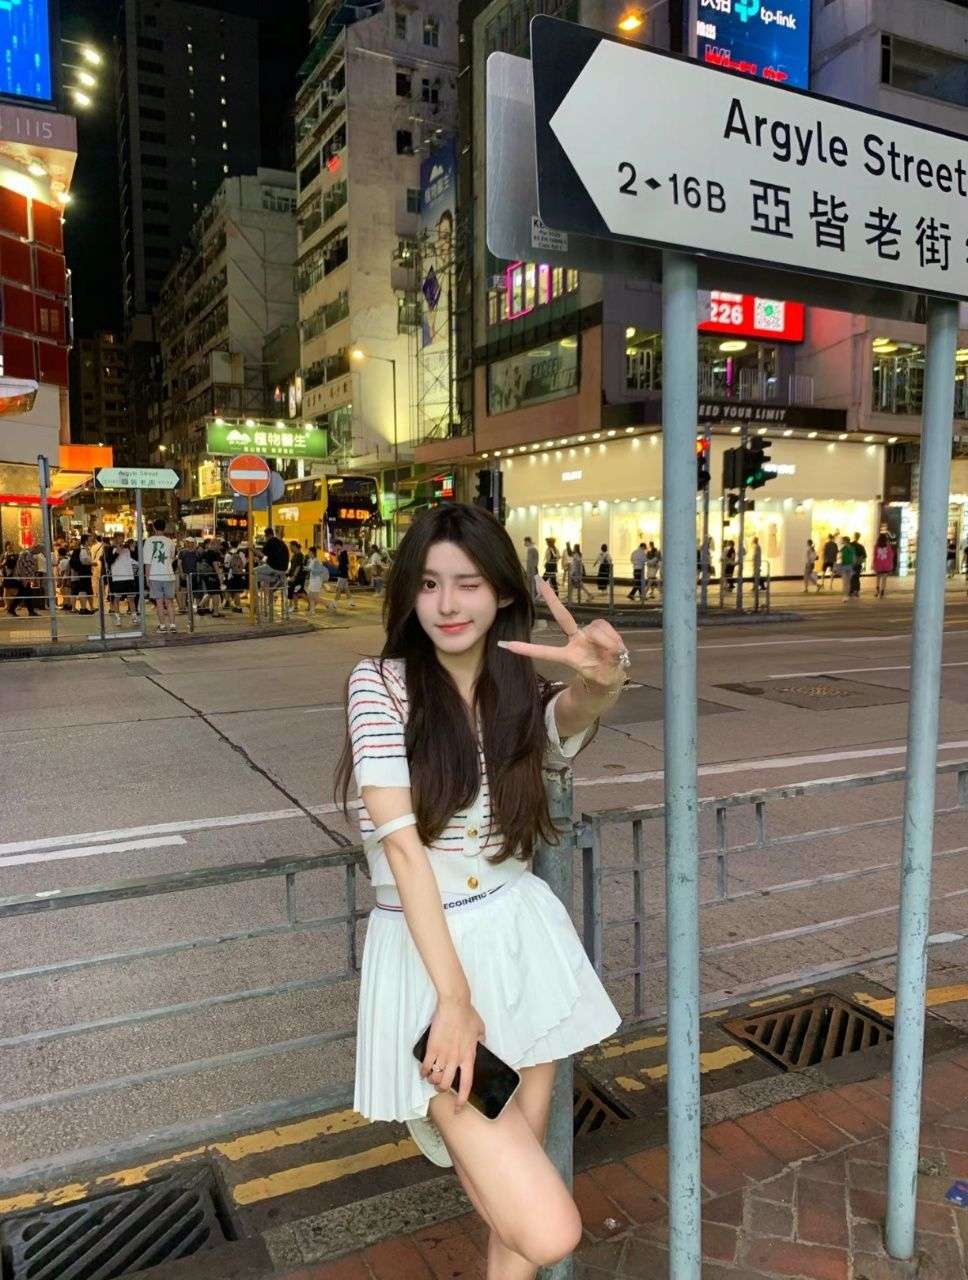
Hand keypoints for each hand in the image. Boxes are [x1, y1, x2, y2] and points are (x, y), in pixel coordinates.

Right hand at [422, 997, 485, 1110]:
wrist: (454, 1005)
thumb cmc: (468, 1015)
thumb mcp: (481, 1029)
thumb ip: (480, 1040)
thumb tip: (480, 1044)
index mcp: (469, 1056)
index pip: (467, 1083)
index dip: (462, 1099)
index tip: (458, 1108)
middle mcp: (456, 1059)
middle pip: (447, 1084)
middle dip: (442, 1089)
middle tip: (440, 1087)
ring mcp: (443, 1054)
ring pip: (435, 1077)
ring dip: (433, 1080)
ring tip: (432, 1077)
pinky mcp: (432, 1048)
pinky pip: (426, 1066)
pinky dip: (423, 1071)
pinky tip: (423, 1071)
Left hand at [498, 576, 627, 691]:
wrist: (613, 675)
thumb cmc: (602, 676)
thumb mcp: (603, 677)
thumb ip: (607, 659)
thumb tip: (609, 643)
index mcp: (569, 655)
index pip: (546, 652)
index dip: (528, 649)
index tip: (507, 645)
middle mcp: (575, 639)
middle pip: (562, 616)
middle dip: (551, 598)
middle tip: (539, 581)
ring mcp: (587, 632)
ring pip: (596, 629)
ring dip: (608, 642)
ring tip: (611, 654)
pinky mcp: (599, 627)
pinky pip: (606, 627)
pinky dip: (613, 638)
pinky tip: (615, 646)